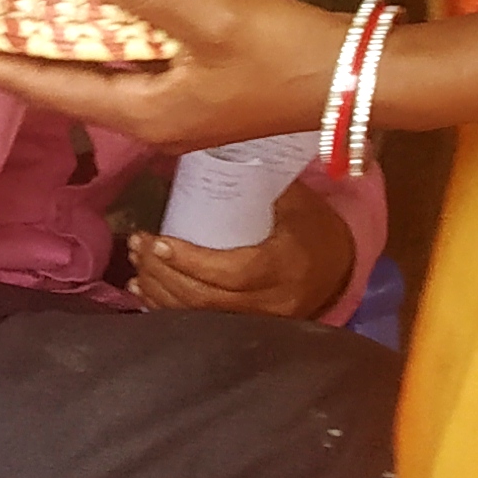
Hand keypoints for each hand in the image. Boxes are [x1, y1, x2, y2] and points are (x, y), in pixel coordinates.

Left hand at [0, 0, 346, 151]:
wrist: (359, 79)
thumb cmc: (286, 55)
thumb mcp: (212, 17)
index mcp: (140, 113)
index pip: (42, 92)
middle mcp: (148, 118)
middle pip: (59, 88)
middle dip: (12, 56)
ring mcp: (174, 106)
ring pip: (93, 75)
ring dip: (52, 46)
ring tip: (14, 9)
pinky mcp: (197, 87)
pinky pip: (126, 63)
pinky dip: (97, 37)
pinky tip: (93, 6)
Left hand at [132, 176, 353, 319]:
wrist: (339, 263)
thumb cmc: (311, 223)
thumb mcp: (292, 197)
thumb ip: (254, 180)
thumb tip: (198, 147)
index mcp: (288, 264)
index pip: (233, 272)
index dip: (191, 262)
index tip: (158, 241)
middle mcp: (277, 301)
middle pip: (209, 299)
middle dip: (164, 275)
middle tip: (138, 247)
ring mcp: (265, 322)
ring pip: (202, 316)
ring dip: (161, 293)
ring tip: (137, 264)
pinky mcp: (252, 330)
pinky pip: (204, 326)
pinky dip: (170, 309)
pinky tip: (147, 292)